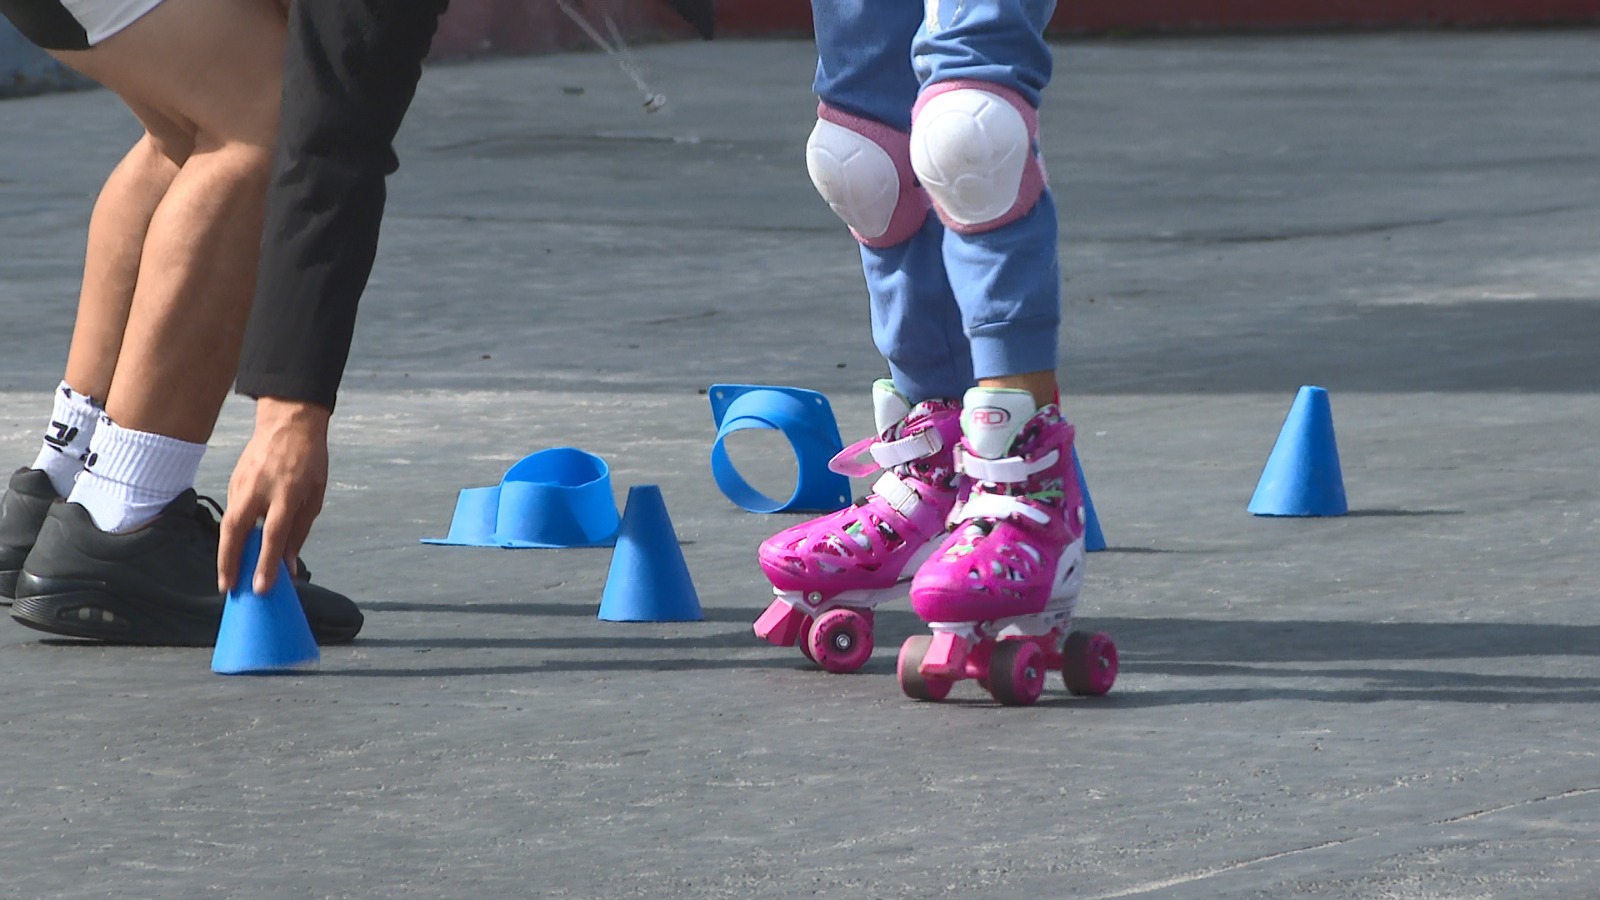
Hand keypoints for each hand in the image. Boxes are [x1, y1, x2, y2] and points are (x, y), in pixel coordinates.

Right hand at [218, 396, 331, 594]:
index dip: (266, 563)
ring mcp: (242, 484)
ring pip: (229, 523)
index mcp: (287, 493)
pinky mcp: (234, 481)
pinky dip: (232, 533)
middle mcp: (260, 489)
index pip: (274, 535)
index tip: (260, 587)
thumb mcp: (315, 496)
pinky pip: (232, 512)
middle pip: (236, 530)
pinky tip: (234, 548)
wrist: (288, 422)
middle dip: (228, 562)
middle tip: (226, 588)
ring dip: (226, 551)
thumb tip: (290, 566)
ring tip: (229, 576)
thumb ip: (300, 532)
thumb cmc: (309, 461)